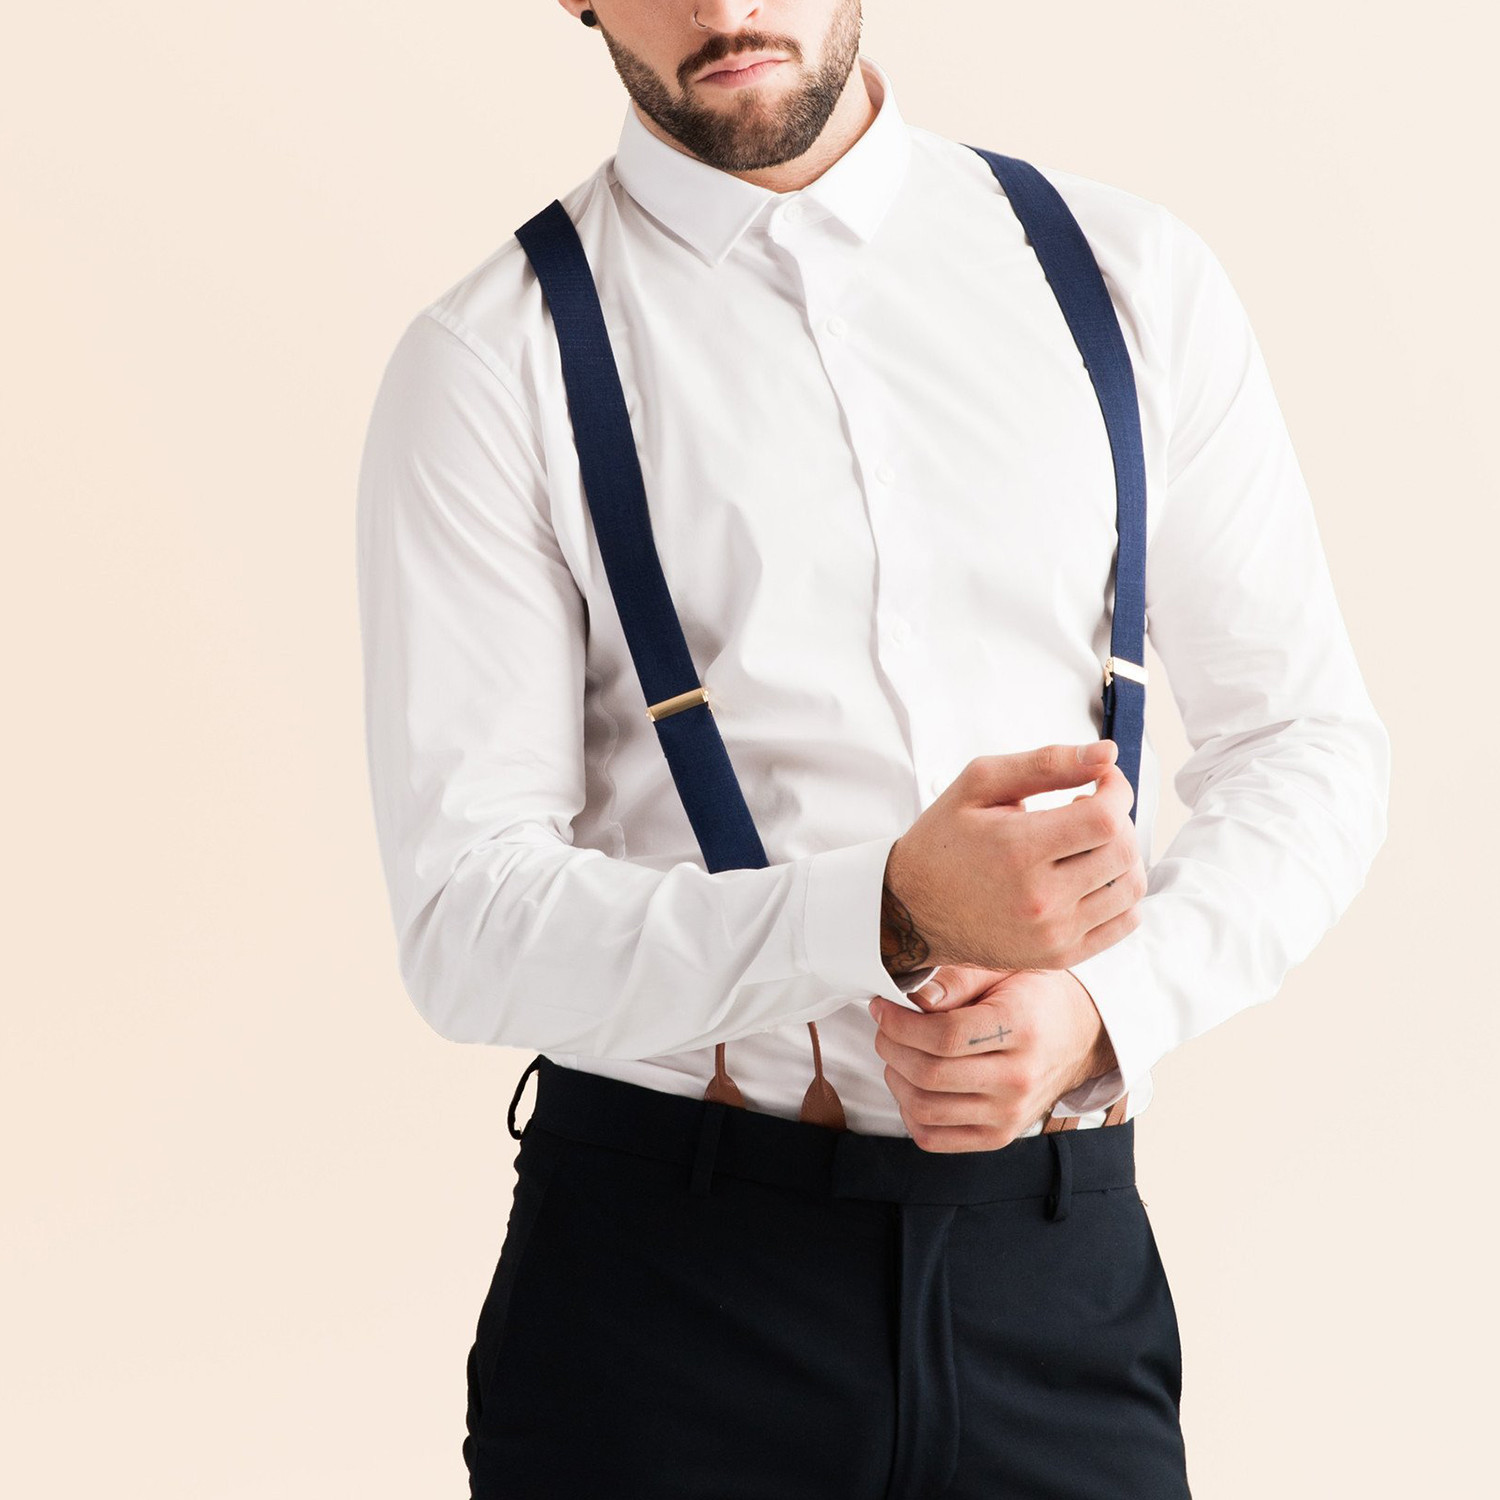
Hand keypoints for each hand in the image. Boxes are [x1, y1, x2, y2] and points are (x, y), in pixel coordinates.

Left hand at [867, 965, 1117, 1151]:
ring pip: (925, 1109)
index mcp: (1021, 1029)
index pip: (944, 1037)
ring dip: (895, 1078)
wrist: (1078, 1037)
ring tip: (897, 1052)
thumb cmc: (1035, 997)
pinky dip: (910, 1112)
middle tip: (885, 1027)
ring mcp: (1008, 1114)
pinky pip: (933, 1137)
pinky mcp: (997, 1137)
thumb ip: (957, 979)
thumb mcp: (1003, 969)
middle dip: (891, 1046)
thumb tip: (913, 998)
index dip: (900, 1023)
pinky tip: (912, 1083)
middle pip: (929, 1074)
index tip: (883, 1007)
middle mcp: (1018, 1078)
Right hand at [881, 742, 1146, 977]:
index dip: (1116, 790)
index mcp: (1017, 849)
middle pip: (1123, 850)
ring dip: (1121, 854)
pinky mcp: (1059, 956)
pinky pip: (1123, 922)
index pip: (1106, 818)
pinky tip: (1090, 875)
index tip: (1101, 781)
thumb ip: (1046, 763)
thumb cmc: (943, 840)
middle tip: (1087, 808)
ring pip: (1130, 886)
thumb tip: (1108, 754)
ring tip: (1087, 843)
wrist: (912, 910)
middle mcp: (1039, 898)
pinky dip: (1119, 892)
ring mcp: (1052, 933)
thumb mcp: (979, 785)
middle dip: (1117, 818)